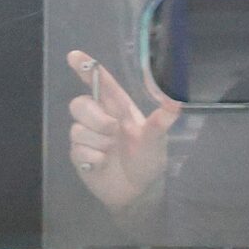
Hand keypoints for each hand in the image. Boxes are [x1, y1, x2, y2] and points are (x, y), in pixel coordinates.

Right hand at [67, 50, 180, 211]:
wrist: (137, 192)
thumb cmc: (148, 161)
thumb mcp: (156, 142)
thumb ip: (160, 122)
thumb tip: (175, 103)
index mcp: (118, 108)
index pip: (100, 83)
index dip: (86, 68)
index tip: (74, 56)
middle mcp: (100, 118)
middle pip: (80, 103)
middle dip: (96, 118)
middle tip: (113, 132)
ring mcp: (87, 136)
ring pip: (78, 129)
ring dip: (99, 143)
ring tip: (112, 153)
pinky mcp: (79, 154)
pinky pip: (77, 150)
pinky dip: (94, 159)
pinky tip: (103, 164)